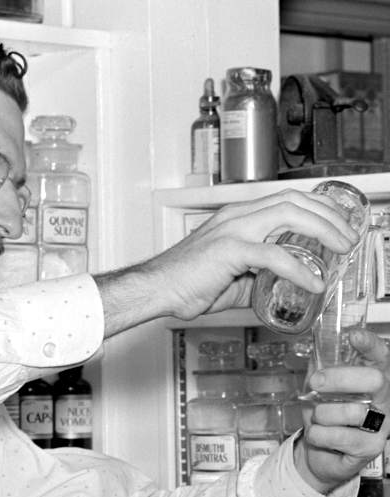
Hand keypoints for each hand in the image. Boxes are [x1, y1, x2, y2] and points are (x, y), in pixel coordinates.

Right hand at [149, 189, 356, 320]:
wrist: (155, 289)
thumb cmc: (182, 284)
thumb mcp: (228, 280)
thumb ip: (253, 280)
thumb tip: (273, 290)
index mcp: (235, 219)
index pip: (285, 200)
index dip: (317, 208)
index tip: (336, 224)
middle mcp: (236, 217)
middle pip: (294, 199)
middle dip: (329, 214)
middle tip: (347, 236)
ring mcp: (232, 230)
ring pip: (289, 213)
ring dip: (323, 229)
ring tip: (341, 248)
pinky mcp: (229, 250)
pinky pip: (274, 255)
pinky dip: (299, 269)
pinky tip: (312, 282)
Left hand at [294, 328, 389, 494]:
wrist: (320, 452)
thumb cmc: (324, 415)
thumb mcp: (319, 387)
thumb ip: (321, 365)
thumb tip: (317, 342)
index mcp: (374, 379)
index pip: (381, 357)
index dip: (371, 345)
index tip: (354, 336)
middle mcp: (385, 400)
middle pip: (375, 380)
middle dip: (340, 378)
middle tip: (315, 382)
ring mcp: (382, 425)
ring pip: (353, 411)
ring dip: (322, 414)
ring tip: (319, 419)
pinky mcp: (372, 448)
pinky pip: (339, 436)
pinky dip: (318, 435)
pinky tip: (319, 436)